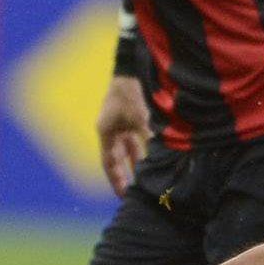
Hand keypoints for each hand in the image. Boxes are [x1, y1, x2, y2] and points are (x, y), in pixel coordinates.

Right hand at [97, 76, 153, 194]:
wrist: (132, 69)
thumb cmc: (132, 92)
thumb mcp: (140, 118)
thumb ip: (146, 139)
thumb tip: (157, 159)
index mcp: (106, 131)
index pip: (109, 163)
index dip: (115, 180)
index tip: (123, 196)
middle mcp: (111, 130)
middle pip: (117, 159)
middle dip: (126, 176)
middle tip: (134, 194)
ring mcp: (121, 125)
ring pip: (129, 150)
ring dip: (137, 163)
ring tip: (146, 180)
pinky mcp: (131, 119)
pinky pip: (137, 139)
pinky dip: (145, 149)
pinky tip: (154, 158)